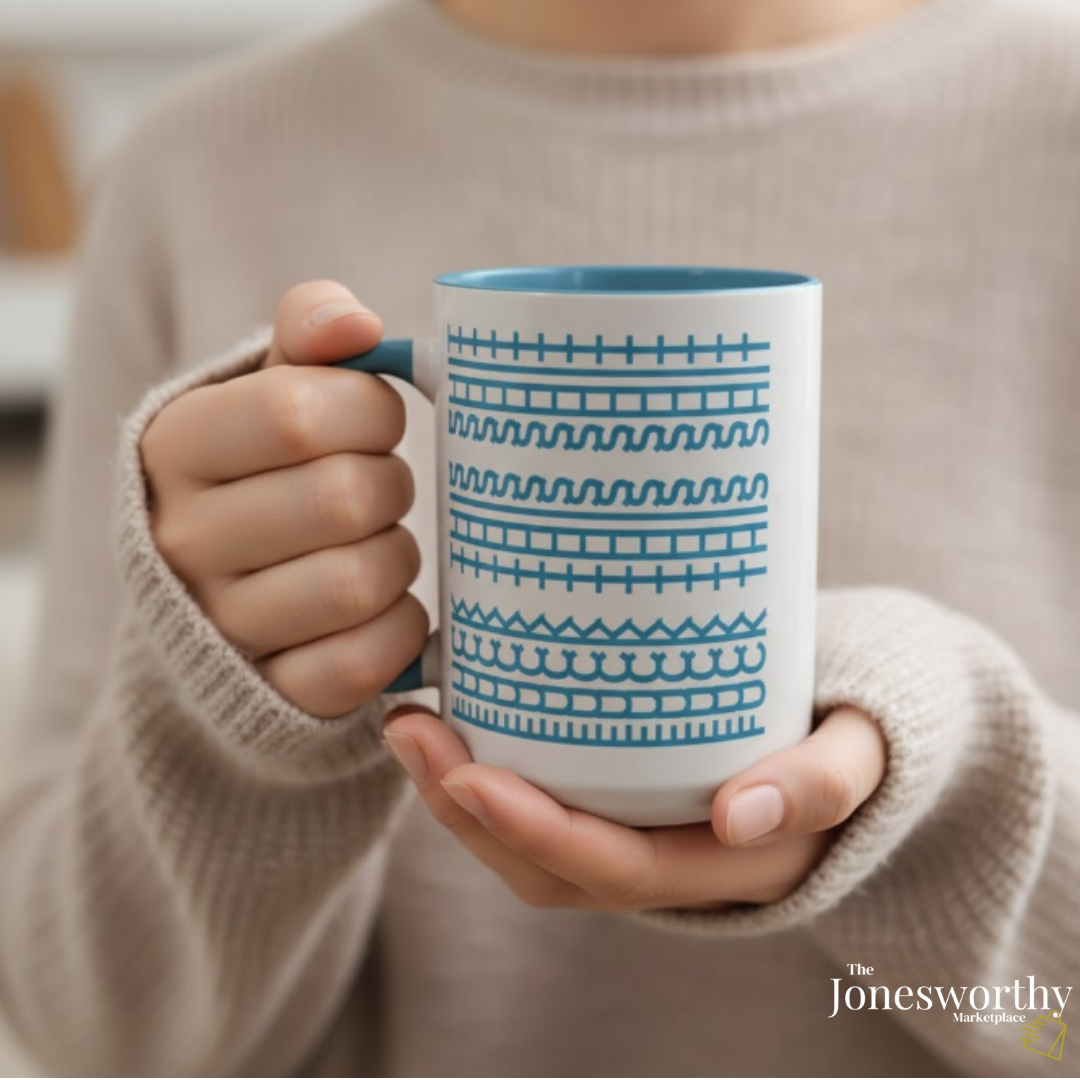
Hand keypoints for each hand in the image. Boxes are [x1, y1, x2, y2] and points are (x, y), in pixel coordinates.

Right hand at [141, 280, 427, 716]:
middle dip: (392, 484)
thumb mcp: (272, 387)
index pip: (297, 414)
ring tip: (379, 543)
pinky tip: (384, 605)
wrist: (224, 593)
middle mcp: (183, 540)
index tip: (376, 421)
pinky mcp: (272, 692)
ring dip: (398, 556)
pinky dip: (399, 628)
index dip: (371, 411)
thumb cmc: (271, 471)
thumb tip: (358, 326)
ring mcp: (223, 625)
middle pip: (343, 498)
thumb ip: (309, 334)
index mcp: (176, 446)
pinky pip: (363, 661)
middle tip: (382, 488)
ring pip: (358, 582)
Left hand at [382, 706, 886, 909]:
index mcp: (731, 867)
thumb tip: (741, 815)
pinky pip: (547, 812)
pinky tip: (454, 719)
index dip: (536, 834)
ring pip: (535, 850)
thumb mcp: (865, 748)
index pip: (616, 871)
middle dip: (468, 813)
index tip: (470, 773)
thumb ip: (823, 782)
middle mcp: (677, 868)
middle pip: (552, 870)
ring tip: (408, 724)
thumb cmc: (864, 730)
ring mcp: (648, 839)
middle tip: (409, 728)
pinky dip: (489, 779)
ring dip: (460, 797)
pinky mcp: (629, 805)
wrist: (870, 733)